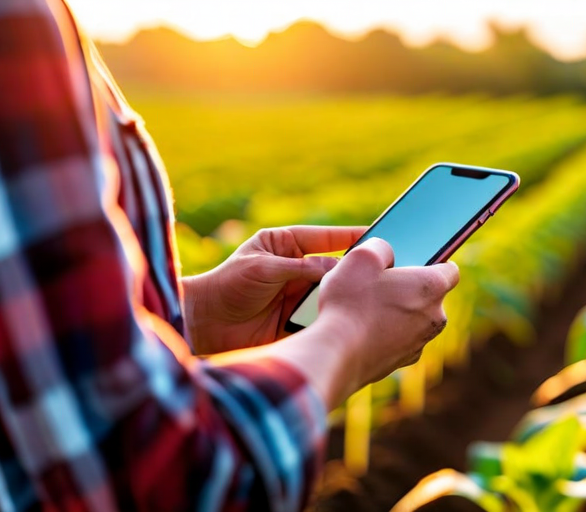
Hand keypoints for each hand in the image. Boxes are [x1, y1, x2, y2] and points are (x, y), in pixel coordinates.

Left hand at [183, 226, 365, 354]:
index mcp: (287, 245)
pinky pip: (323, 318)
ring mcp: (299, 296)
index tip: (380, 236)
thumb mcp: (264, 269)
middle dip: (355, 271)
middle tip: (382, 272)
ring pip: (332, 294)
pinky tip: (350, 320)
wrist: (202, 326)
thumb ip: (302, 268)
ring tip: (368, 297)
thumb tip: (340, 271)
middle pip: (335, 268)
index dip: (353, 237)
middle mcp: (297, 270)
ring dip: (345, 297)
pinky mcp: (299, 322)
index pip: (327, 238)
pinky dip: (334, 319)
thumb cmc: (226, 286)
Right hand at [311, 237, 459, 390]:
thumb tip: (386, 253)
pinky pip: (398, 339)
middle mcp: (434, 317)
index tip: (417, 261)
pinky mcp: (402, 361)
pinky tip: (361, 329)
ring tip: (365, 307)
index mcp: (432, 287)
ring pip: (414, 320)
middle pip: (430, 297)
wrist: (336, 354)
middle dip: (409, 289)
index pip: (450, 271)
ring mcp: (419, 342)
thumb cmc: (351, 302)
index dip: (435, 262)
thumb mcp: (361, 256)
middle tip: (379, 283)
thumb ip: (381, 247)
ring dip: (397, 312)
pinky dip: (386, 333)